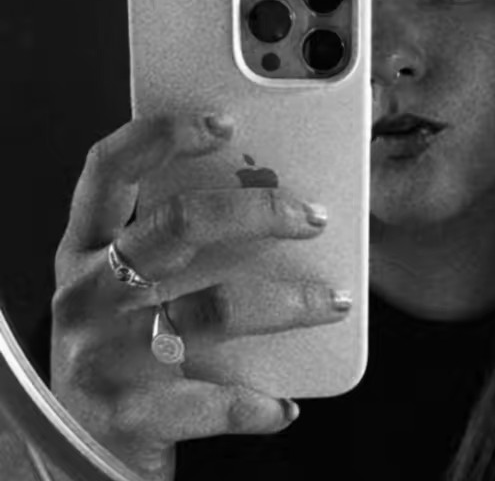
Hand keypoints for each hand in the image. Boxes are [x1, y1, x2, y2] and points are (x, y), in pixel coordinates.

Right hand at [51, 114, 346, 480]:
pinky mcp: (127, 413)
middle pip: (179, 224)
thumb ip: (178, 242)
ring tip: (334, 301)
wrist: (85, 448)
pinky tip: (284, 405)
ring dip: (289, 303)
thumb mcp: (136, 285)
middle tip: (313, 217)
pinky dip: (257, 403)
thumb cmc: (126, 344)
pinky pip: (212, 400)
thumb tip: (269, 190)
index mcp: (86, 246)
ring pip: (215, 308)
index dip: (163, 135)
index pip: (112, 169)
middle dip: (258, 211)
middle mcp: (86, 291)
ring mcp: (101, 352)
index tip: (225, 121)